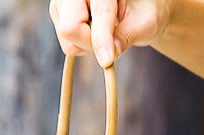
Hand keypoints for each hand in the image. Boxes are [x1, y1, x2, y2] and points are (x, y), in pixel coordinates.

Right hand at [49, 0, 168, 66]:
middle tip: (113, 37)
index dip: (102, 38)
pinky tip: (95, 31)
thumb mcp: (145, 22)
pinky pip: (69, 46)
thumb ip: (127, 36)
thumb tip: (108, 56)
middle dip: (92, 42)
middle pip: (70, 28)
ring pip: (69, 41)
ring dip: (91, 44)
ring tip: (107, 28)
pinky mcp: (58, 17)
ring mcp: (62, 3)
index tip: (107, 60)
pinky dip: (84, 45)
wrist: (134, 7)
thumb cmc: (142, 10)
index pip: (98, 13)